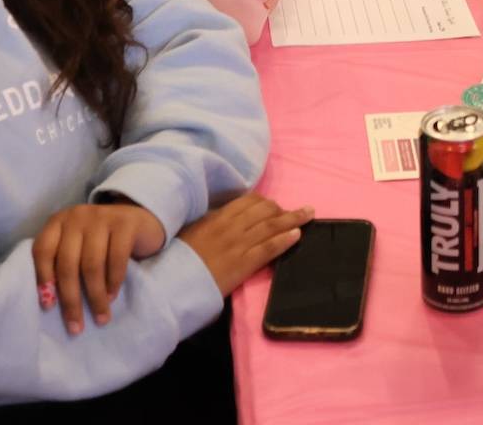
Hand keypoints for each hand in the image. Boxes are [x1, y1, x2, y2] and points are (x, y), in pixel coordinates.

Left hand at [34, 201, 167, 335]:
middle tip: (76, 326)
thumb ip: (61, 262)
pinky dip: (113, 282)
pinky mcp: (125, 223)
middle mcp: (77, 216)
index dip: (43, 278)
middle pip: (67, 263)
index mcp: (58, 222)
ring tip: (100, 317)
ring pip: (92, 264)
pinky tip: (112, 296)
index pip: (43, 250)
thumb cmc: (101, 242)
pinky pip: (116, 258)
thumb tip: (49, 302)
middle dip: (71, 299)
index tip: (49, 307)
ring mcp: (102, 217)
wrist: (140, 221)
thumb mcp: (76, 246)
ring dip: (95, 297)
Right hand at [178, 193, 312, 296]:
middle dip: (282, 209)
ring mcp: (239, 244)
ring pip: (271, 226)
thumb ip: (210, 222)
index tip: (274, 205)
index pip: (248, 201)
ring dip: (293, 219)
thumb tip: (223, 216)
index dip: (265, 202)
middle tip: (296, 211)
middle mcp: (231, 226)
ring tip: (309, 215)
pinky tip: (297, 234)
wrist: (173, 281)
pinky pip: (269, 248)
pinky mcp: (244, 264)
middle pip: (264, 211)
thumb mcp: (192, 231)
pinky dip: (285, 239)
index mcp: (217, 217)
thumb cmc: (179, 258)